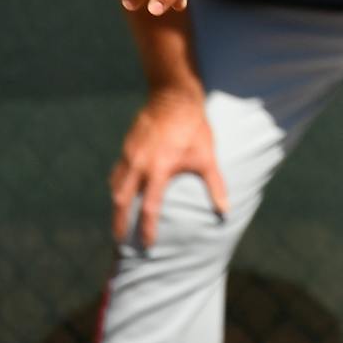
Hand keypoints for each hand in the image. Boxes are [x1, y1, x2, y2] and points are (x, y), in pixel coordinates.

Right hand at [109, 91, 229, 246]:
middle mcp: (139, 164)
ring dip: (116, 203)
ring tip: (118, 218)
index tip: (148, 245)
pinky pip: (117, 170)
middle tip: (119, 239)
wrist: (174, 97)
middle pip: (122, 201)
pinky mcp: (127, 145)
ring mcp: (130, 154)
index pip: (149, 208)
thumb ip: (215, 186)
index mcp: (159, 170)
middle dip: (119, 221)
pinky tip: (120, 190)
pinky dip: (117, 183)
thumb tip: (226, 210)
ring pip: (116, 185)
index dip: (147, 229)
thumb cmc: (194, 128)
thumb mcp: (207, 157)